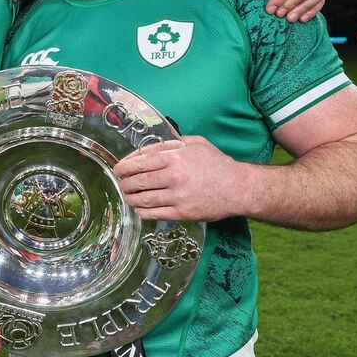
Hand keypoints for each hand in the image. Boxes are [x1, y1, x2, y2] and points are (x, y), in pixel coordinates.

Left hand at [114, 137, 249, 221]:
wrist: (238, 188)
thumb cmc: (217, 163)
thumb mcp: (195, 143)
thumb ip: (172, 143)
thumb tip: (151, 147)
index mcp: (175, 157)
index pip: (140, 162)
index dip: (124, 166)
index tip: (118, 169)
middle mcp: (174, 176)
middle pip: (138, 181)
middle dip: (124, 183)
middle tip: (121, 183)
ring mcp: (177, 197)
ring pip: (143, 199)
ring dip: (130, 198)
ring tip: (127, 196)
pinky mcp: (182, 213)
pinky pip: (154, 213)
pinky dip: (142, 211)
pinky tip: (139, 208)